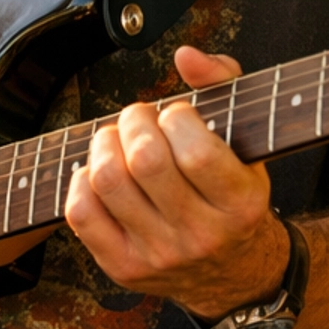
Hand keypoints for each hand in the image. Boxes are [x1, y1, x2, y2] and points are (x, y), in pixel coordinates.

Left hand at [65, 45, 289, 316]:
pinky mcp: (123, 267)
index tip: (177, 115)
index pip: (196, 151)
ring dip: (105, 144)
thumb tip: (186, 55)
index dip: (177, 117)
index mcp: (240, 204)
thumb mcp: (246, 140)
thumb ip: (223, 85)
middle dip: (135, 121)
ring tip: (119, 139)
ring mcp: (160, 254)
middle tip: (141, 119)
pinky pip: (81, 213)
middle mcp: (202, 234)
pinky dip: (82, 179)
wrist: (231, 273)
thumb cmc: (232, 193)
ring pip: (109, 181)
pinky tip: (102, 171)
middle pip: (146, 161)